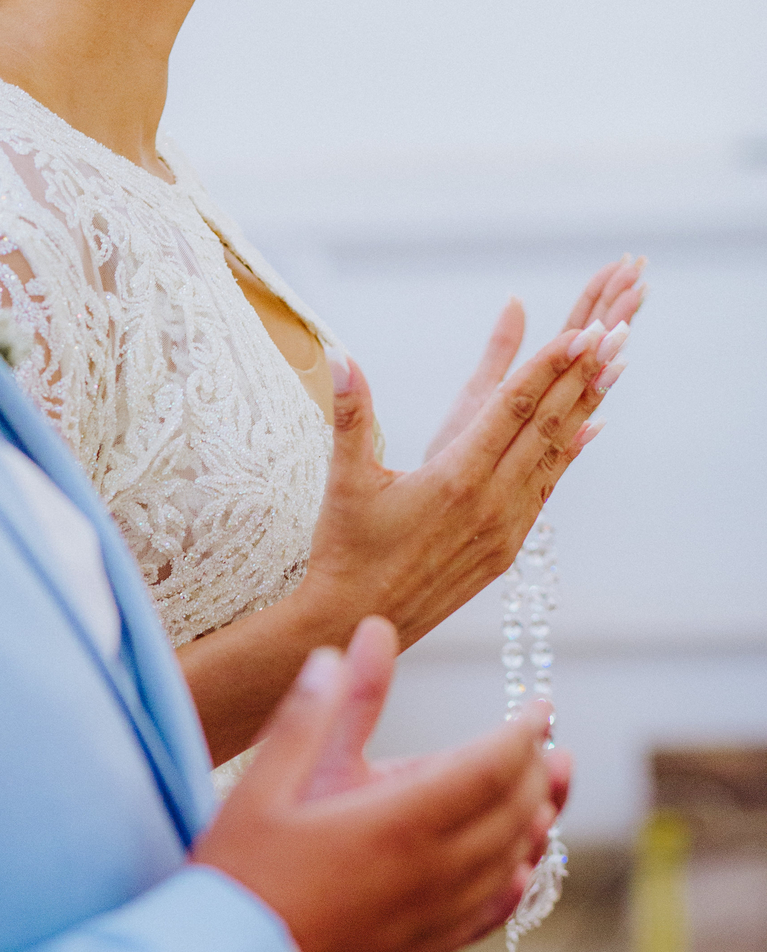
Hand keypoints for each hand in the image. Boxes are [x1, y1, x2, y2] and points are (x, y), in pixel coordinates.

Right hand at [193, 619, 568, 951]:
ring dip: (538, 818)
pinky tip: (521, 868)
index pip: (489, 768)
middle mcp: (430, 875)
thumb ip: (314, 713)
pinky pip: (491, 914)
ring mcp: (432, 922)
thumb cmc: (239, 884)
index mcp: (397, 824)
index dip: (521, 732)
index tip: (539, 706)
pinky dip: (518, 880)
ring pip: (511, 863)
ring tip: (552, 787)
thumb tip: (350, 646)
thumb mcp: (264, 785)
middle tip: (546, 737)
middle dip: (534, 768)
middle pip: (511, 812)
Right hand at [301, 317, 619, 651]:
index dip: (547, 366)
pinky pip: (546, 487)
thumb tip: (338, 355)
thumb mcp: (345, 478)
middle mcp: (490, 502)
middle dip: (579, 375)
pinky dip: (568, 452)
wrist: (358, 621)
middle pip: (545, 426)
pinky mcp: (506, 548)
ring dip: (584, 408)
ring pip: (553, 455)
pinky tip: (588, 429)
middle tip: (614, 332)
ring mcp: (505, 528)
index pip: (511, 408)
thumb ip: (349, 412)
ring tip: (613, 367)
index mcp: (454, 478)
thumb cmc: (345, 548)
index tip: (581, 331)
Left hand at [425, 255, 646, 460]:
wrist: (443, 504)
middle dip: (614, 304)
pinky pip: (571, 408)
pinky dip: (591, 387)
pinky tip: (612, 364)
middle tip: (641, 267)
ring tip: (636, 295)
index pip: (577, 327)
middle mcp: (550, 398)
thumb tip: (516, 299)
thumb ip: (502, 347)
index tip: (626, 263)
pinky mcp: (542, 446)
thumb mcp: (478, 390)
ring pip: (587, 368)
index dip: (599, 296)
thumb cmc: (459, 450)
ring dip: (612, 331)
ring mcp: (548, 420)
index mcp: (539, 379)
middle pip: (590, 341)